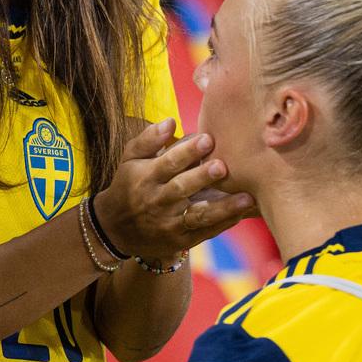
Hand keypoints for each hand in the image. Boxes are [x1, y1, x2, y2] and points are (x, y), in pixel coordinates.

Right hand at [95, 120, 255, 258]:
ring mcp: (169, 224)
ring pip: (198, 215)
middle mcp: (157, 201)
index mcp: (146, 178)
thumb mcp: (130, 159)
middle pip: (181, 189)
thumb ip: (148, 139)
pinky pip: (204, 232)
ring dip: (223, 208)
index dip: (187, 151)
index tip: (207, 138)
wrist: (115, 228)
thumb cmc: (129, 184)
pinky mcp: (180, 240)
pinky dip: (223, 224)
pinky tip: (241, 213)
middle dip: (202, 177)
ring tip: (246, 198)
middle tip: (223, 166)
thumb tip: (171, 122)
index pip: (168, 163)